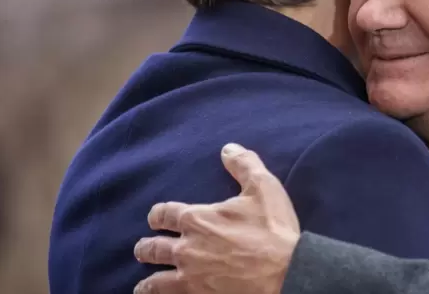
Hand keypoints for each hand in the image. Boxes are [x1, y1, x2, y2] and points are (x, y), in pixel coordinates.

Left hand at [133, 144, 300, 293]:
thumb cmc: (274, 230)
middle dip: (146, 248)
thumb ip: (244, 164)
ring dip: (148, 281)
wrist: (286, 273)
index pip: (164, 214)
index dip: (157, 215)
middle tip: (143, 249)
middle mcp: (186, 248)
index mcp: (197, 219)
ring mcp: (190, 277)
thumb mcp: (263, 187)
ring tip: (143, 285)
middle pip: (153, 248)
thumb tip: (228, 148)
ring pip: (156, 281)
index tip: (155, 218)